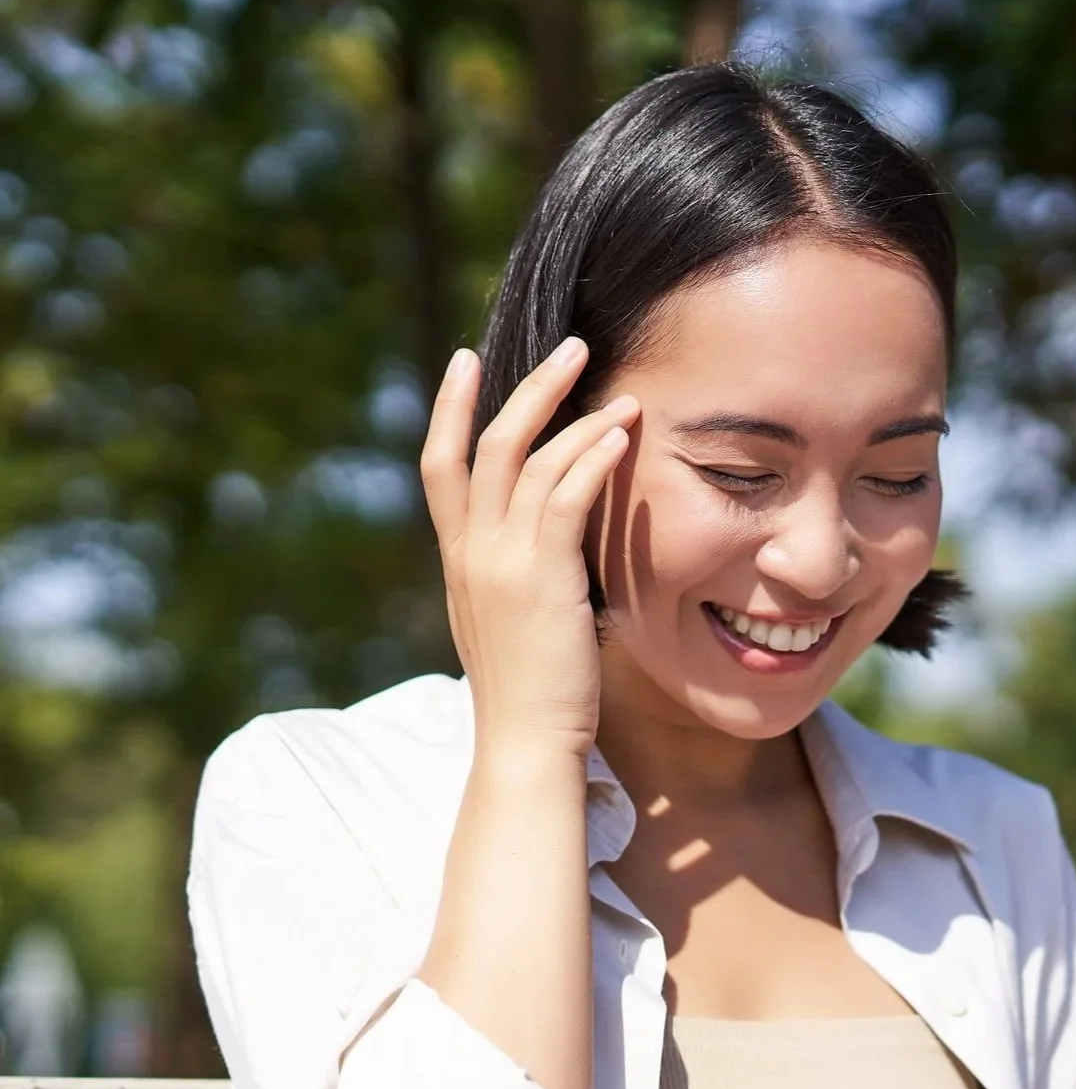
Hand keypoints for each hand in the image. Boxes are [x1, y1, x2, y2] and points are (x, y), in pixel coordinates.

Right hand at [420, 337, 638, 763]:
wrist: (525, 742)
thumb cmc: (533, 694)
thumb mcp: (513, 623)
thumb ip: (519, 577)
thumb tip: (551, 553)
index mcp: (460, 560)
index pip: (440, 467)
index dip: (450, 409)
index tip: (464, 360)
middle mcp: (471, 550)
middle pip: (485, 443)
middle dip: (526, 388)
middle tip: (572, 346)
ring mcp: (500, 560)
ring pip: (527, 460)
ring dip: (575, 414)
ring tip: (622, 389)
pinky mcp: (540, 575)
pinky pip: (564, 496)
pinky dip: (591, 457)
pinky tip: (621, 434)